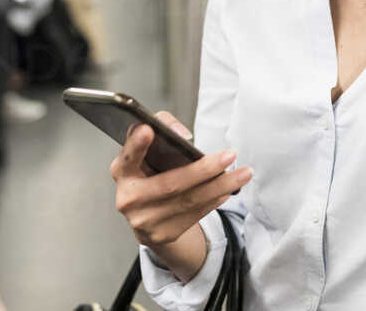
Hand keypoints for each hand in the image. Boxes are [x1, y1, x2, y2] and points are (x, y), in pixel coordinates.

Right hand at [110, 110, 252, 247]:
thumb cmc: (151, 171)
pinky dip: (214, 200)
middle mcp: (128, 198)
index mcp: (122, 172)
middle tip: (230, 155)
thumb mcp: (150, 151)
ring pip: (189, 201)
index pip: (127, 156)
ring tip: (244, 173)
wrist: (145, 214)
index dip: (136, 144)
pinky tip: (229, 189)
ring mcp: (144, 221)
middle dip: (204, 169)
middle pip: (170, 184)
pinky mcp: (161, 236)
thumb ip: (163, 130)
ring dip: (221, 186)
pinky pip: (194, 215)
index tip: (148, 129)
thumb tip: (183, 136)